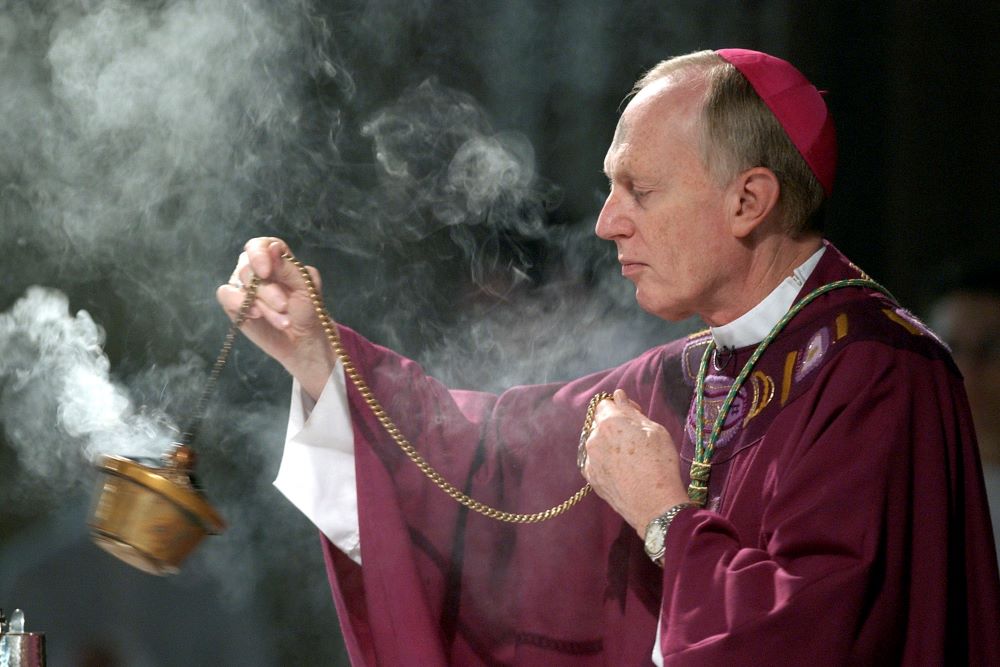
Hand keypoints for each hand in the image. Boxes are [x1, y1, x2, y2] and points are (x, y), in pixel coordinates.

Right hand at [216, 237, 335, 398]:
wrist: (302, 340)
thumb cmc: (308, 311)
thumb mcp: (306, 290)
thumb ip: (290, 269)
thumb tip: (273, 247)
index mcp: (277, 259)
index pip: (261, 245)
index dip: (259, 254)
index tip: (266, 272)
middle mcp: (257, 269)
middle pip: (248, 267)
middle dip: (267, 290)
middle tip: (284, 307)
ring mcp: (244, 286)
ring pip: (238, 282)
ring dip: (259, 302)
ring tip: (281, 320)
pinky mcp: (234, 303)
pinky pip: (225, 294)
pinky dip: (238, 303)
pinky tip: (256, 315)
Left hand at [582, 389, 688, 534]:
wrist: (655, 505)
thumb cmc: (660, 464)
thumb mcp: (654, 430)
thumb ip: (631, 411)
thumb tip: (618, 396)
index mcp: (609, 422)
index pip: (605, 404)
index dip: (619, 408)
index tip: (633, 417)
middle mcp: (594, 439)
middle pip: (599, 423)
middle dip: (612, 425)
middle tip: (634, 438)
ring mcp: (590, 460)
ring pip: (596, 443)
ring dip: (608, 444)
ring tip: (629, 458)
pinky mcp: (591, 478)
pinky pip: (595, 461)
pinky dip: (605, 461)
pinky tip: (622, 470)